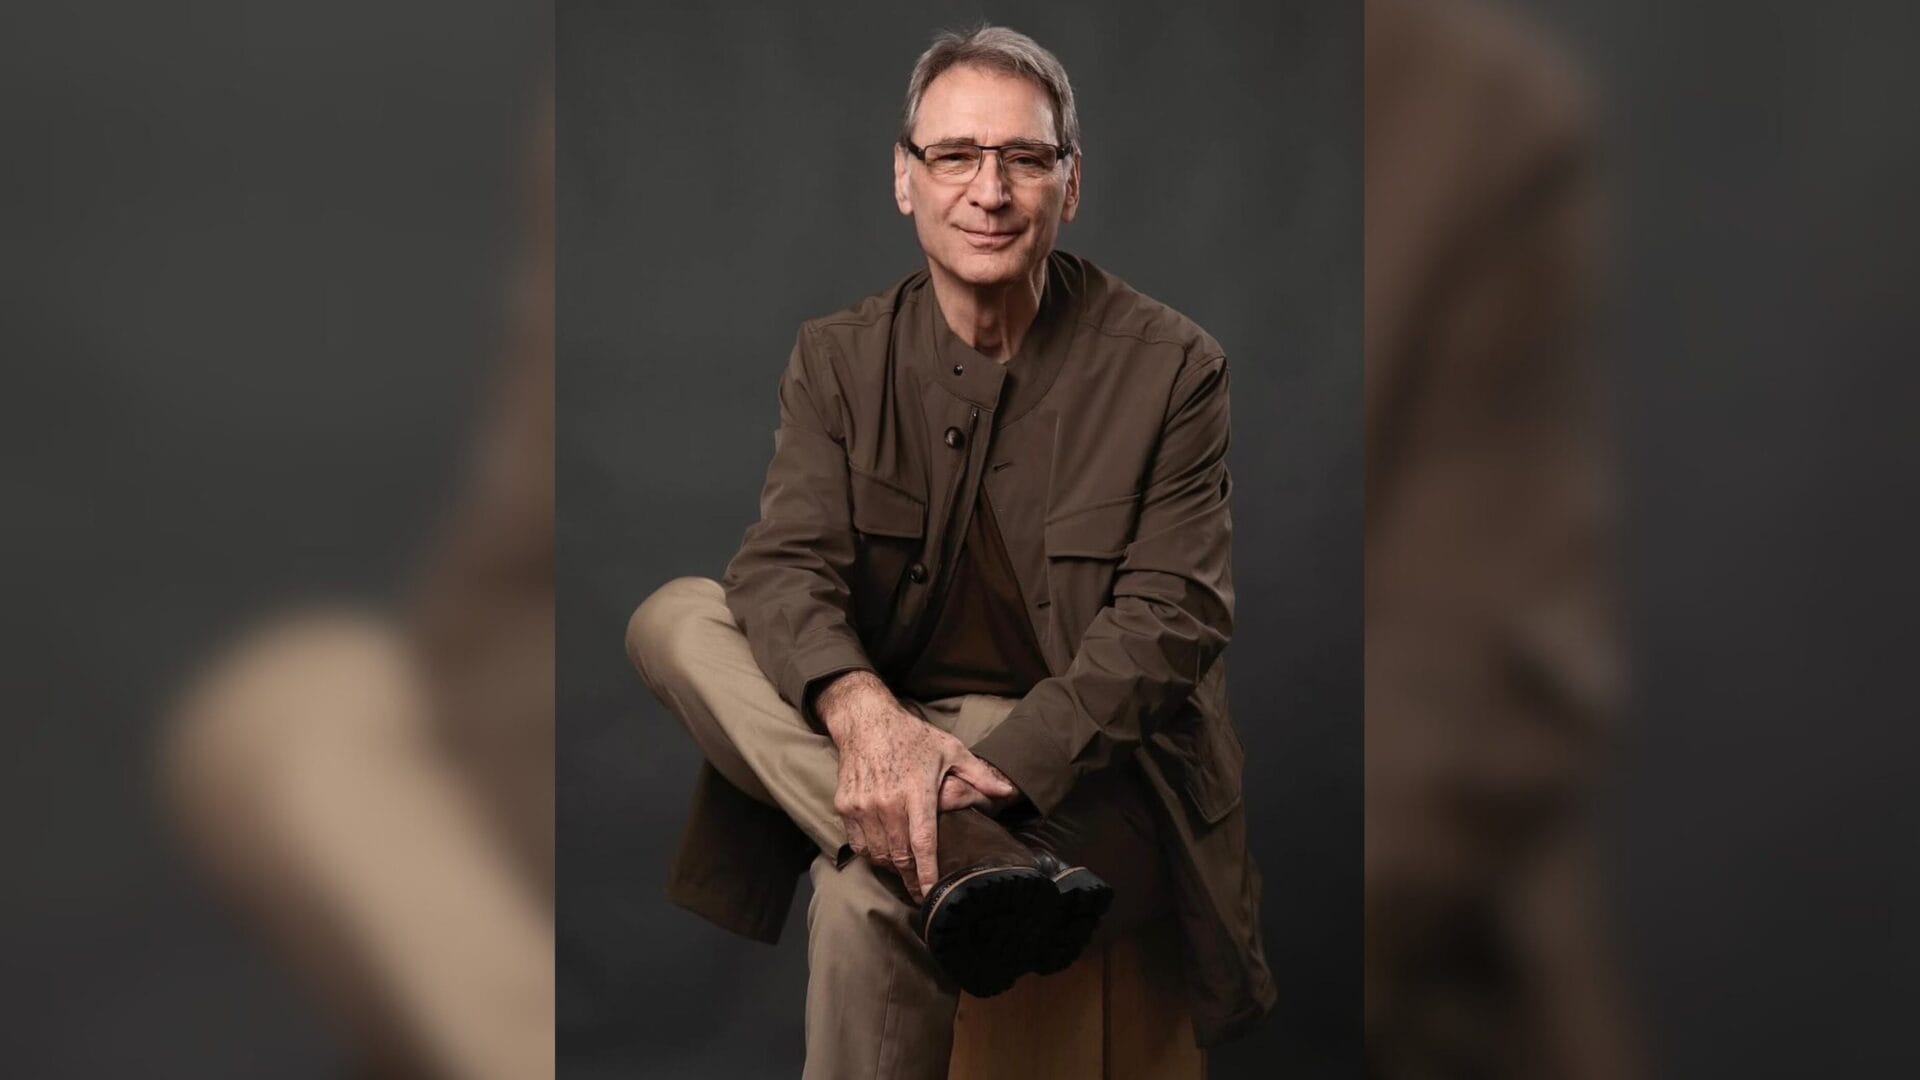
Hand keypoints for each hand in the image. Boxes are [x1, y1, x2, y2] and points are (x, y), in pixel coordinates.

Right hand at [816, 672, 1016, 899]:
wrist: (866, 720)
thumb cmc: (912, 736)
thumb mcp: (950, 750)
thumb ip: (979, 775)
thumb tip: (1009, 792)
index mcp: (917, 792)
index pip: (923, 844)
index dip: (928, 874)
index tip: (933, 895)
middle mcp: (887, 803)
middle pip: (900, 856)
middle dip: (912, 879)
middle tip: (922, 892)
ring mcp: (863, 806)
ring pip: (878, 854)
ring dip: (893, 867)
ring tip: (905, 871)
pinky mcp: (845, 806)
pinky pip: (859, 844)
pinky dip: (872, 853)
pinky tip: (884, 852)